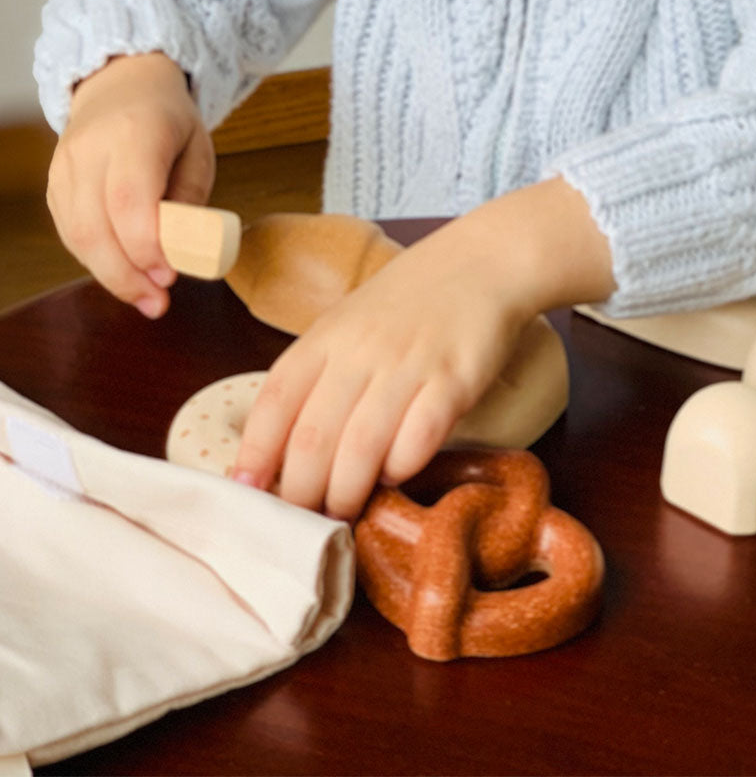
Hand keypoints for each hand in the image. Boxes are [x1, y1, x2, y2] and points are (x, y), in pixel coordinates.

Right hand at [47, 53, 213, 318]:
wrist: (121, 84)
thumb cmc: (169, 121)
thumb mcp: (198, 151)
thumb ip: (190, 199)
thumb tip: (182, 251)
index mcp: (134, 134)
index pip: (128, 200)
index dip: (146, 246)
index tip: (171, 275)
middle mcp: (89, 149)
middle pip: (94, 226)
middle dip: (126, 274)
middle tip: (158, 302)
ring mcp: (64, 167)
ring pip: (76, 234)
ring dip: (110, 275)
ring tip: (146, 298)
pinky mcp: (55, 184)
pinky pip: (70, 231)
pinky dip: (96, 260)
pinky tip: (124, 274)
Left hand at [234, 178, 616, 518]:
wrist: (481, 262)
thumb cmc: (410, 302)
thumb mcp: (350, 325)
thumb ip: (320, 376)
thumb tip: (283, 450)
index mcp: (326, 337)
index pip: (274, 402)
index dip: (254, 454)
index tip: (246, 494)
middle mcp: (359, 351)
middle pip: (312, 438)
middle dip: (300, 493)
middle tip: (304, 520)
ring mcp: (407, 365)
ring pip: (360, 448)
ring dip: (346, 493)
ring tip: (344, 512)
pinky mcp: (454, 379)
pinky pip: (418, 438)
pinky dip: (400, 467)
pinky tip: (396, 473)